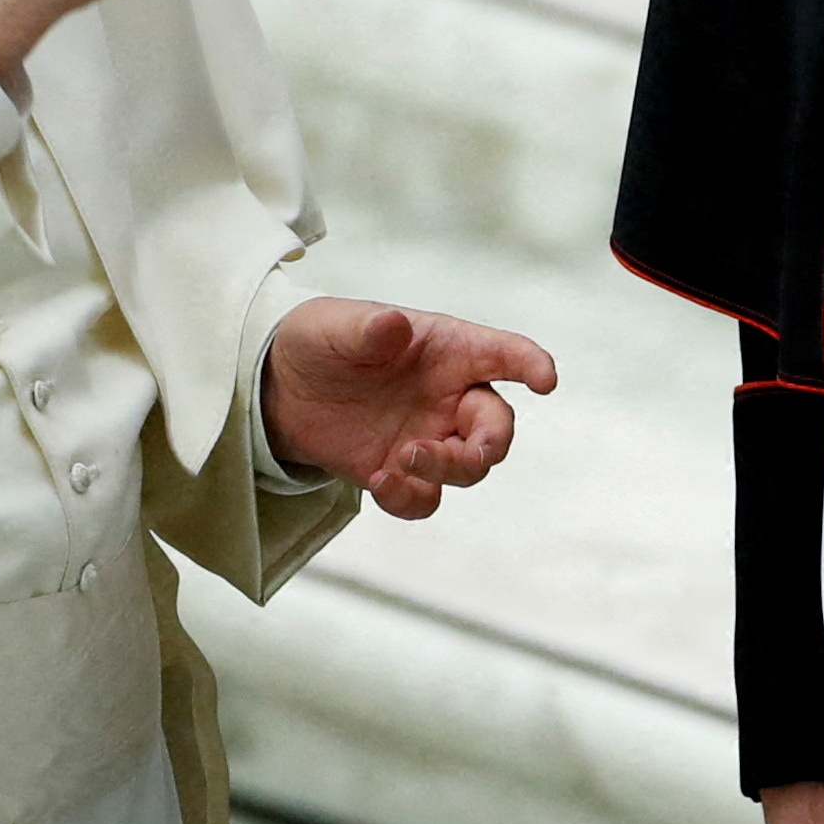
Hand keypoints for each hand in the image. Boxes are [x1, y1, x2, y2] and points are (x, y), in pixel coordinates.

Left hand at [259, 298, 556, 519]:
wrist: (278, 388)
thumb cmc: (320, 340)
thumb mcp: (334, 326)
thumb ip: (368, 329)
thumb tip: (394, 324)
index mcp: (447, 350)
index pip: (502, 354)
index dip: (530, 363)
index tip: (545, 379)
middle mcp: (448, 396)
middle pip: (496, 428)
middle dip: (491, 444)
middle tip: (463, 451)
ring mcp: (428, 437)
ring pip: (468, 468)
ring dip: (448, 471)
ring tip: (403, 459)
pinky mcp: (399, 472)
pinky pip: (424, 499)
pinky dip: (410, 498)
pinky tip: (379, 482)